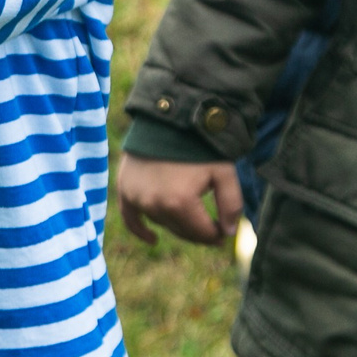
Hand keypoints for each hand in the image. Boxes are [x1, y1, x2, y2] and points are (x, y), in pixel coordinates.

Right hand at [116, 154, 242, 246]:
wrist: (167, 117)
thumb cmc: (199, 145)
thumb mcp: (224, 172)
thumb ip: (231, 204)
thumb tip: (229, 233)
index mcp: (180, 203)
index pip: (201, 233)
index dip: (217, 234)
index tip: (224, 231)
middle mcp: (155, 204)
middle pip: (182, 231)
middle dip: (199, 232)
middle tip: (212, 227)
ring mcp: (137, 198)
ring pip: (162, 223)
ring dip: (177, 223)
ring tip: (191, 214)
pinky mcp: (125, 190)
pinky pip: (131, 219)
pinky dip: (141, 230)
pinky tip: (153, 239)